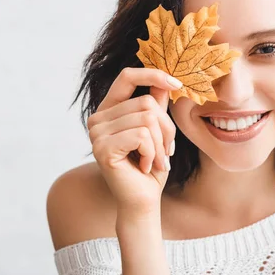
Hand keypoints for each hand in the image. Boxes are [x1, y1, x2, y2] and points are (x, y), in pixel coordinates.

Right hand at [87, 67, 181, 214]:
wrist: (143, 200)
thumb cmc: (151, 165)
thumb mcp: (158, 130)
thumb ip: (157, 105)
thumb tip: (165, 80)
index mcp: (109, 109)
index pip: (127, 76)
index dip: (153, 74)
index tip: (177, 84)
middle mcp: (98, 119)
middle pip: (146, 102)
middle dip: (166, 128)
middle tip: (166, 151)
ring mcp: (97, 134)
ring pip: (147, 119)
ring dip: (160, 144)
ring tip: (156, 161)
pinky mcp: (103, 149)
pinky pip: (142, 136)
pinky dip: (152, 153)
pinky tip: (146, 166)